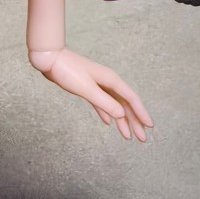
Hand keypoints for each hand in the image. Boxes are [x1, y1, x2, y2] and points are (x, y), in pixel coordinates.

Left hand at [31, 47, 153, 141]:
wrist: (50, 59)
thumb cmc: (68, 71)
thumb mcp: (87, 89)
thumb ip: (104, 102)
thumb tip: (122, 114)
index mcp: (110, 80)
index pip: (131, 98)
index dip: (141, 112)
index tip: (150, 126)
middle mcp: (107, 82)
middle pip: (125, 104)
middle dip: (135, 121)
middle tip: (142, 139)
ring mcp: (98, 85)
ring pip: (115, 105)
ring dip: (122, 121)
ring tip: (128, 137)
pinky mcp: (88, 88)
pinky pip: (103, 104)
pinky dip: (107, 114)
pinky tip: (109, 124)